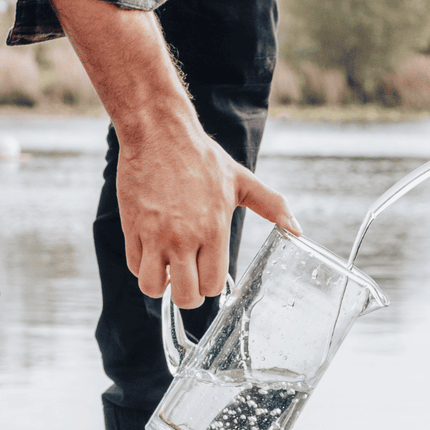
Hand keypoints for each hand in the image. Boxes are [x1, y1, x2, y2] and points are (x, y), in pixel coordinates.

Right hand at [42, 0, 298, 308]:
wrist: (159, 132)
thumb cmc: (201, 156)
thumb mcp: (241, 180)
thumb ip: (272, 206)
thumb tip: (297, 229)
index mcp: (214, 229)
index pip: (212, 284)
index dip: (210, 285)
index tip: (207, 273)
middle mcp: (184, 238)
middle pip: (185, 297)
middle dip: (188, 296)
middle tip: (187, 281)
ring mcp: (155, 235)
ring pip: (152, 287)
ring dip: (161, 284)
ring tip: (168, 268)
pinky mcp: (132, 227)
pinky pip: (134, 265)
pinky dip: (142, 265)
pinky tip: (152, 251)